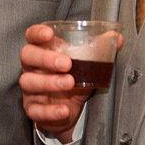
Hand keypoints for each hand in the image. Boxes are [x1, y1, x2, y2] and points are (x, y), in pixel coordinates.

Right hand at [19, 23, 93, 142]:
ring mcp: (30, 89)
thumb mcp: (85, 64)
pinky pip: (36, 110)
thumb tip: (116, 38)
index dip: (37, 33)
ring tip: (70, 83)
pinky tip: (64, 109)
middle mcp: (32, 68)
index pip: (32, 37)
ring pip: (28, 82)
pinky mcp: (33, 108)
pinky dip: (50, 110)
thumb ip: (99, 49)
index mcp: (42, 51)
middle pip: (28, 56)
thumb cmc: (73, 80)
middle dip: (45, 58)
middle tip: (66, 63)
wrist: (70, 110)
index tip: (49, 33)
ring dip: (49, 82)